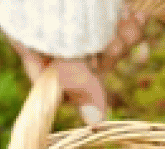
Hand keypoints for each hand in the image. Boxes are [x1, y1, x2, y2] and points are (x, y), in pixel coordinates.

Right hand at [5, 7, 146, 123]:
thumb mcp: (67, 35)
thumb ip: (77, 76)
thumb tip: (93, 121)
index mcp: (27, 37)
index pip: (50, 82)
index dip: (76, 89)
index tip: (95, 94)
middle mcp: (51, 32)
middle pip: (83, 67)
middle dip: (106, 57)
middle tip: (117, 42)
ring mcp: (78, 20)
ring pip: (105, 48)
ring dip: (122, 41)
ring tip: (127, 23)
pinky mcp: (103, 11)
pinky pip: (119, 30)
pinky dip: (131, 26)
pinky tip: (136, 17)